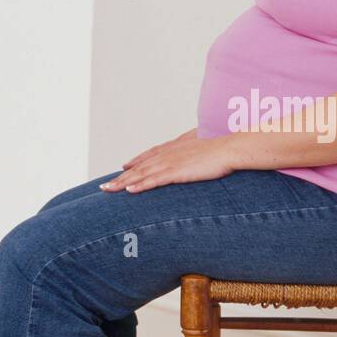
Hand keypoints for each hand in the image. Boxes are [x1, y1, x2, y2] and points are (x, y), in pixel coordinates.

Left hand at [101, 133, 233, 193]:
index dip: (135, 161)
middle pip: (139, 166)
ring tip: (107, 190)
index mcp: (175, 147)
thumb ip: (196, 149)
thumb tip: (198, 153)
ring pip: (141, 174)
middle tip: (105, 186)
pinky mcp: (176, 172)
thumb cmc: (223, 148)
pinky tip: (129, 191)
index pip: (150, 154)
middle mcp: (168, 154)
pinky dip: (140, 185)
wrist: (230, 148)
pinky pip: (154, 180)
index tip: (124, 166)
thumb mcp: (204, 146)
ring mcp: (171, 163)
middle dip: (121, 177)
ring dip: (123, 182)